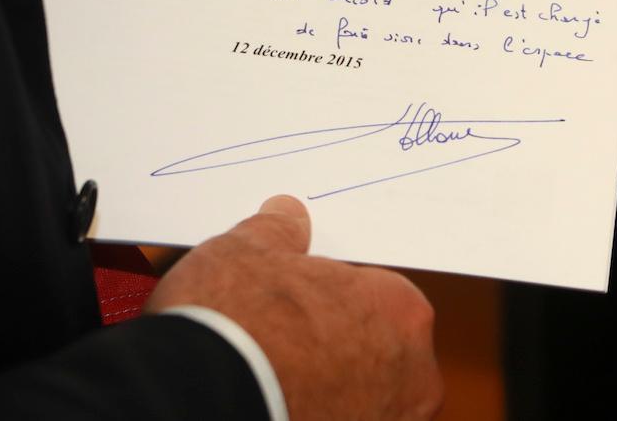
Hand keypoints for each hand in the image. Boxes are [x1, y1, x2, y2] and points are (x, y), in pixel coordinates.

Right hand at [144, 195, 441, 420]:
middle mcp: (412, 378)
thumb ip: (278, 231)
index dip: (334, 296)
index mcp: (401, 311)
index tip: (300, 299)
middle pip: (378, 350)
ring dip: (329, 387)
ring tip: (271, 372)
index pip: (378, 295)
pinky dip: (314, 415)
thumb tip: (287, 216)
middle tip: (283, 334)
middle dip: (338, 344)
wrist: (204, 397)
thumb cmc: (239, 323)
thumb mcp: (247, 250)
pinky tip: (273, 401)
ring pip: (362, 398)